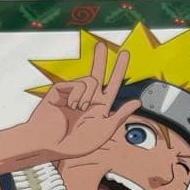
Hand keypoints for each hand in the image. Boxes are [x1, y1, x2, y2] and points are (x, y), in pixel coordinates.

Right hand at [22, 42, 140, 160]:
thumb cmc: (76, 144)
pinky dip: (78, 95)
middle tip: (103, 45)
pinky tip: (72, 106)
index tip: (124, 55)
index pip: (112, 86)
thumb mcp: (105, 130)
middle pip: (97, 74)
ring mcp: (72, 94)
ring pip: (91, 80)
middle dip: (101, 59)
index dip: (118, 71)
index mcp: (99, 109)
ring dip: (89, 96)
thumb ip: (121, 114)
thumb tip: (138, 101)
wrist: (51, 145)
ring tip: (80, 110)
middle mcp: (87, 99)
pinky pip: (78, 83)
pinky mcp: (60, 90)